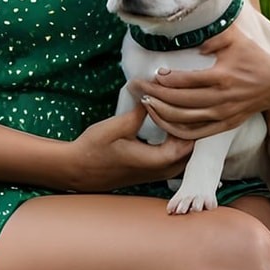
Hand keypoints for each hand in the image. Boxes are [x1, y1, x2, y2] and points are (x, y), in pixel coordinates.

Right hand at [66, 104, 193, 191]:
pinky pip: (175, 159)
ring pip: (184, 156)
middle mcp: (160, 171)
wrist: (77, 170)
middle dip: (192, 129)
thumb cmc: (93, 149)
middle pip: (191, 151)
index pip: (189, 142)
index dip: (190, 122)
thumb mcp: (116, 127)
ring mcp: (156, 174)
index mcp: (155, 161)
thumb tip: (153, 94)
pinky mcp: (151, 172)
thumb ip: (139, 113)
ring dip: (185, 136)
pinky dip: (177, 143)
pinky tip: (170, 126)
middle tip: (187, 105)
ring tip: (181, 114)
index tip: (185, 103)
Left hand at [128, 25, 269, 140]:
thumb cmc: (254, 57)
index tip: (154, 73)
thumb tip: (194, 44)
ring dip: (162, 114)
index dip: (167, 79)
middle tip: (136, 88)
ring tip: (144, 104)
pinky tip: (162, 122)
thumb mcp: (237, 39)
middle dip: (156, 95)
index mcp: (223, 76)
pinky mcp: (225, 126)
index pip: (188, 81)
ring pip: (185, 120)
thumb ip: (215, 36)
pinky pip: (196, 134)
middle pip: (181, 101)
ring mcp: (223, 115)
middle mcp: (221, 99)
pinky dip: (177, 131)